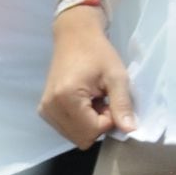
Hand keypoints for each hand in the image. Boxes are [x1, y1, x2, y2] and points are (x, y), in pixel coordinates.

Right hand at [39, 10, 135, 147]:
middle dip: (98, 124)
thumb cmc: (98, 52)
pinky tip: (84, 102)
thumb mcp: (117, 76)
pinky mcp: (44, 110)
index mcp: (66, 98)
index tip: (110, 99)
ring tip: (93, 99)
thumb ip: (122, 104)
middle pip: (82, 138)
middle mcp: (50, 107)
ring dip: (89, 123)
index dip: (108, 120)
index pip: (92, 131)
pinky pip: (67, 129)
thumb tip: (130, 130)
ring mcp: (45, 110)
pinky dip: (80, 121)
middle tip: (103, 100)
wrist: (75, 36)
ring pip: (75, 136)